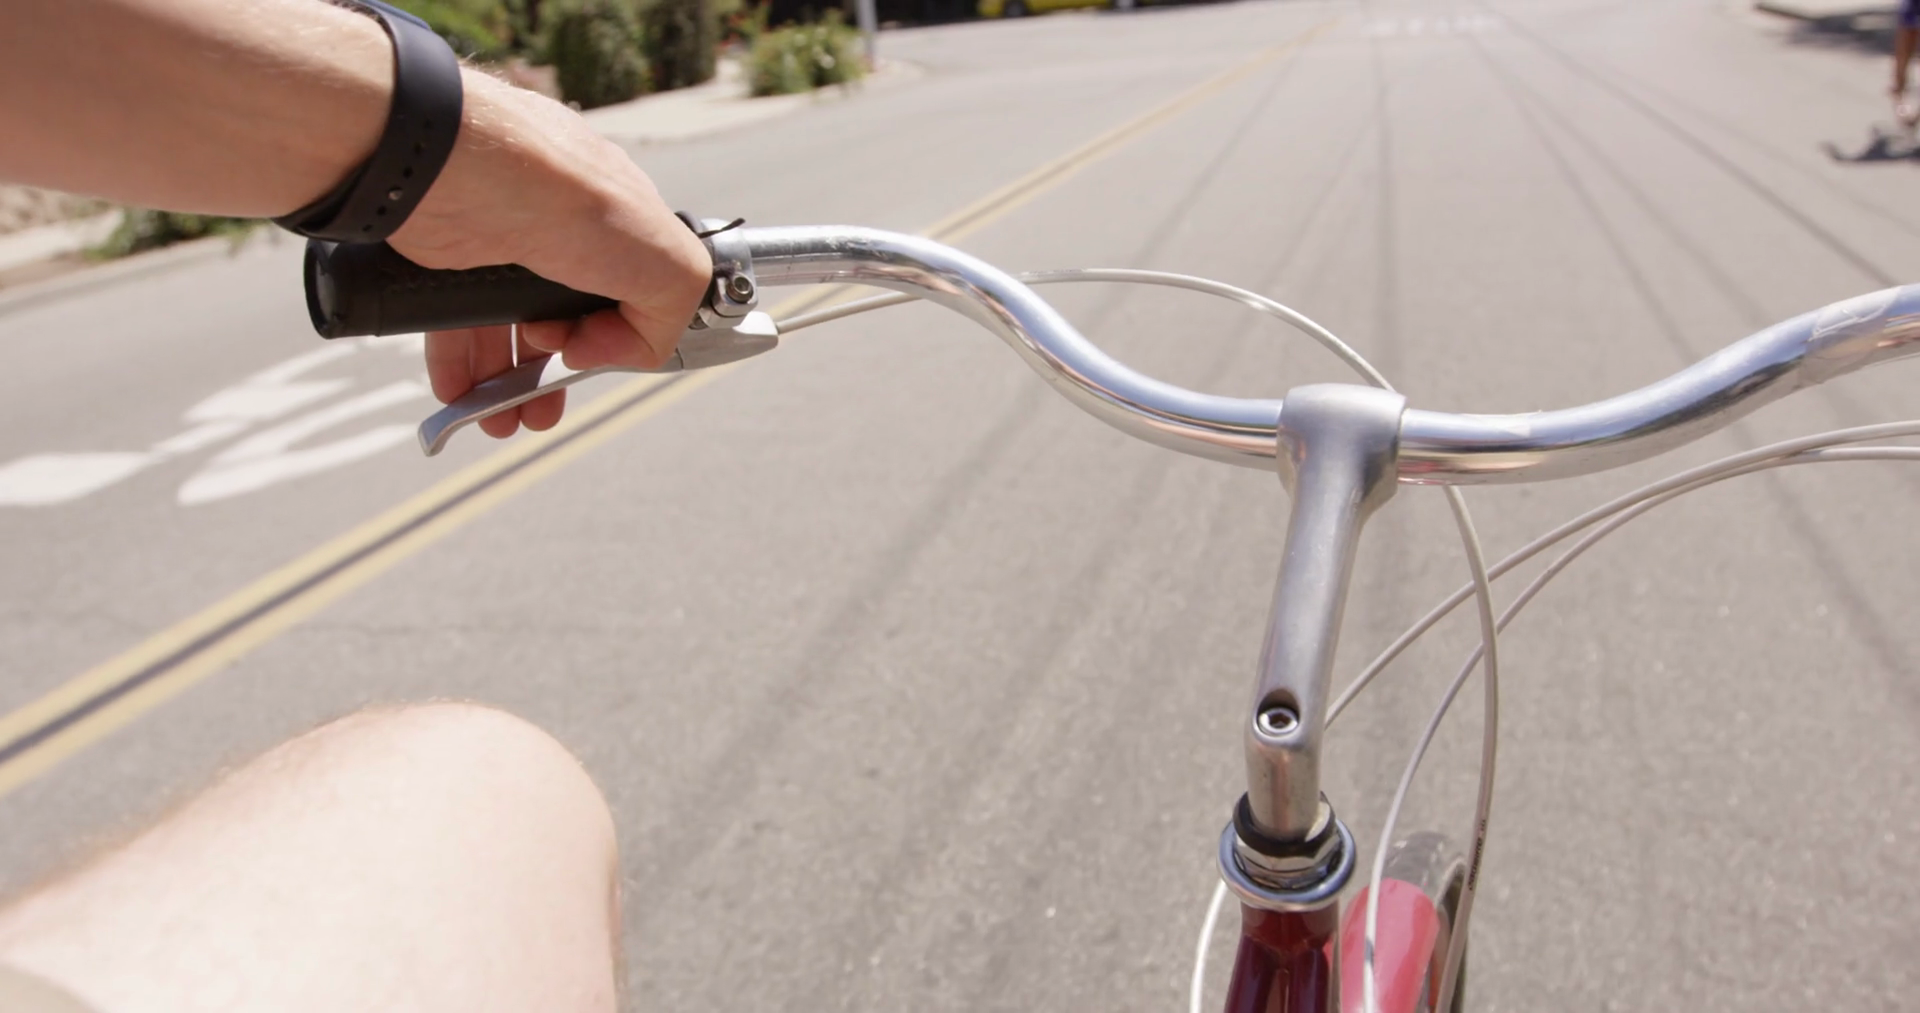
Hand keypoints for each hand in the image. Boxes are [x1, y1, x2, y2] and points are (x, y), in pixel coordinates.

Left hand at [389, 71, 710, 438]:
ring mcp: (503, 241)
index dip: (619, 335)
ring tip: (502, 419)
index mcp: (618, 216)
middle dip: (557, 373)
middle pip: (564, 318)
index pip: (630, 289)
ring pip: (509, 327)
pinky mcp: (448, 254)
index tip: (597, 352)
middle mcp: (560, 226)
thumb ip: (674, 312)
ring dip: (507, 383)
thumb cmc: (553, 192)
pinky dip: (460, 365)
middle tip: (543, 407)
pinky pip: (455, 319)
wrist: (444, 166)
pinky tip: (462, 396)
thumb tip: (630, 348)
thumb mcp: (664, 260)